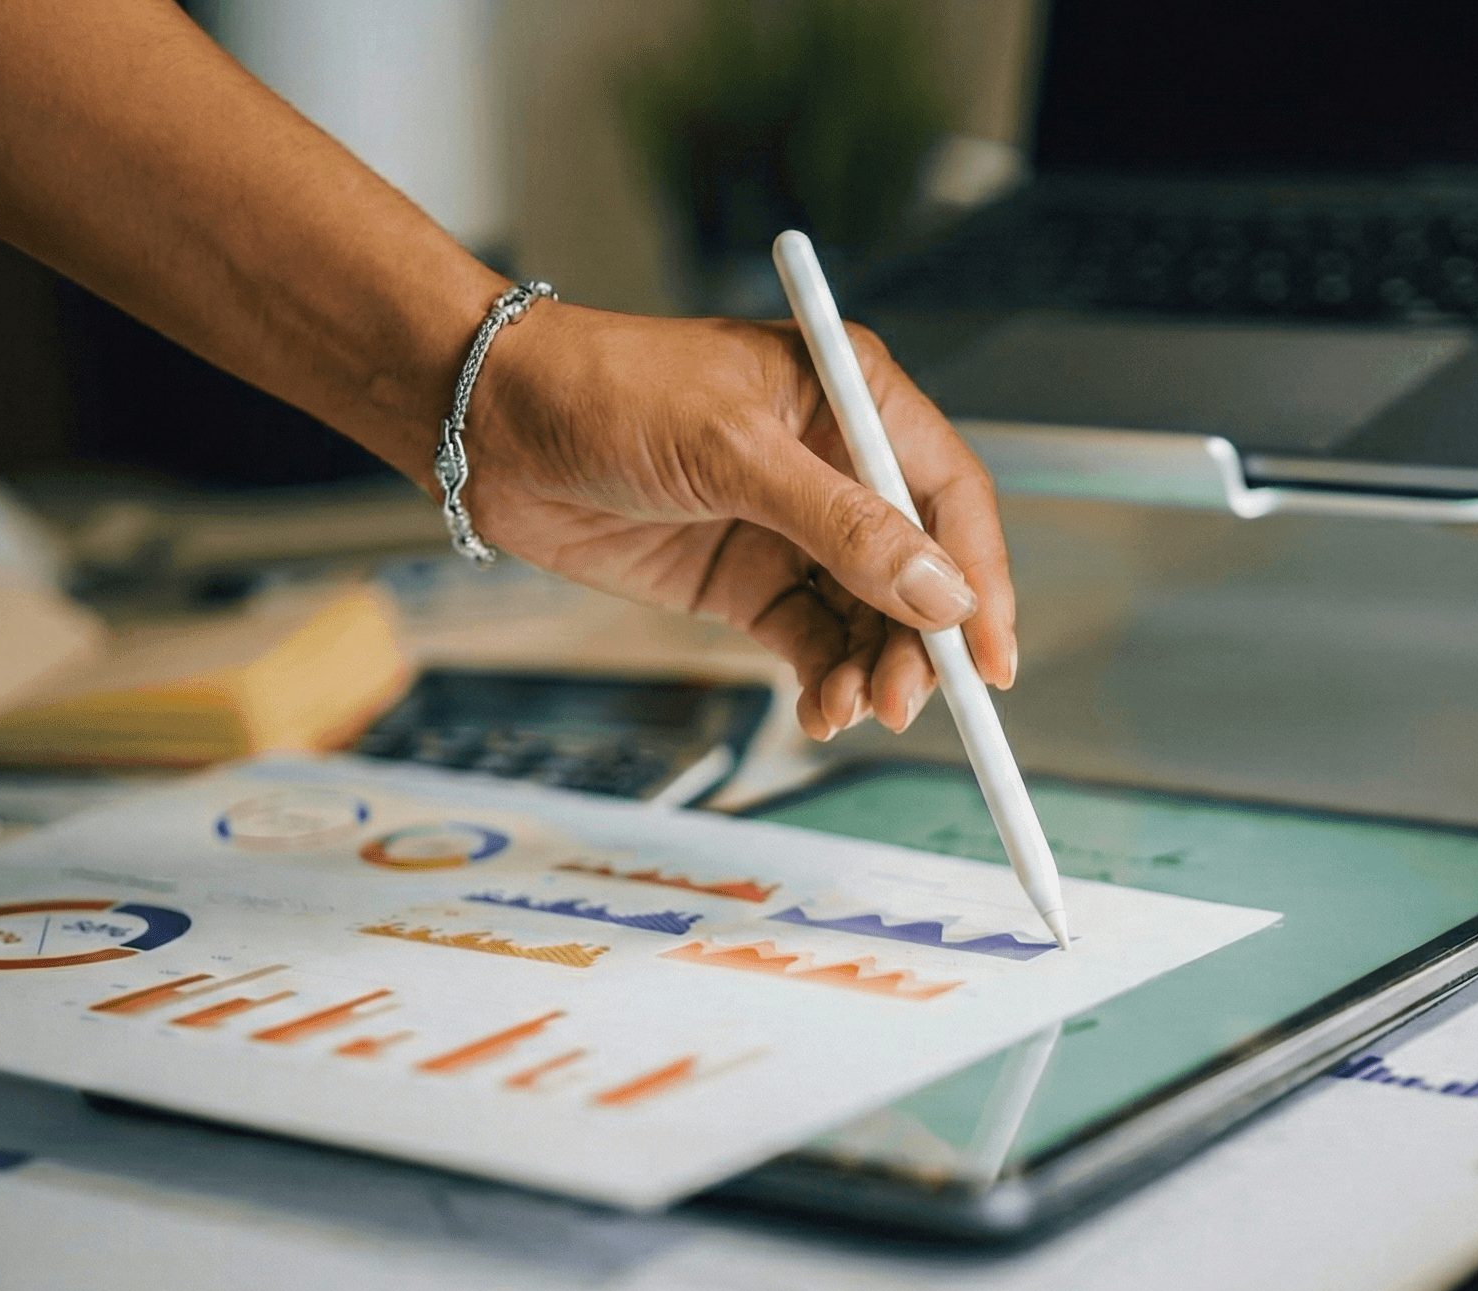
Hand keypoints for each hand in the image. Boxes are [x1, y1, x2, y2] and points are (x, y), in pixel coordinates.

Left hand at [461, 302, 1014, 741]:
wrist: (489, 427)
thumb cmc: (604, 393)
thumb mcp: (731, 453)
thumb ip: (841, 526)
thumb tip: (938, 594)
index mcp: (852, 398)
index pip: (948, 496)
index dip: (979, 577)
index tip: (988, 655)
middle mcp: (836, 462)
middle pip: (918, 570)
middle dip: (920, 642)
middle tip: (908, 702)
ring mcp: (793, 525)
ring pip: (869, 616)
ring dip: (872, 669)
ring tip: (853, 710)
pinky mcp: (748, 577)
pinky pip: (813, 639)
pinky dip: (826, 679)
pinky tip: (821, 709)